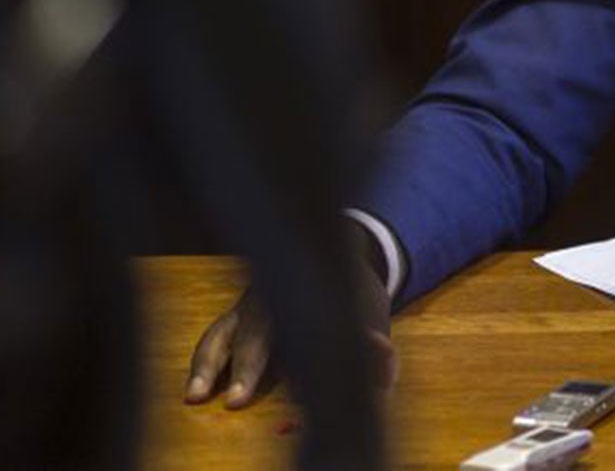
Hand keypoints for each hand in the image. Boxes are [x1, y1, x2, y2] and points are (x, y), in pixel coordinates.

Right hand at [184, 229, 394, 407]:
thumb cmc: (354, 295)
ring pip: (226, 331)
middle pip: (258, 334)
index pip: (305, 330)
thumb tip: (381, 352)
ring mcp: (252, 306)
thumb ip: (378, 342)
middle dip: (248, 366)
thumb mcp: (374, 314)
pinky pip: (214, 335)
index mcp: (312, 299)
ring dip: (210, 365)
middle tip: (238, 399)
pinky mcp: (235, 316)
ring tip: (196, 395)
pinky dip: (202, 360)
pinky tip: (194, 389)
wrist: (332, 254)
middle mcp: (276, 301)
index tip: (296, 397)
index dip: (301, 359)